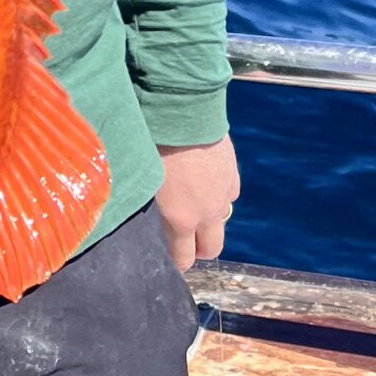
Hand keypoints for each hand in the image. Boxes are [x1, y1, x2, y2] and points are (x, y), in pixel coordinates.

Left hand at [154, 136, 239, 272]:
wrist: (183, 112)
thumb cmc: (152, 144)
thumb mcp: (143, 181)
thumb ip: (149, 206)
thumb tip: (143, 217)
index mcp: (180, 218)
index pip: (184, 259)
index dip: (177, 263)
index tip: (170, 260)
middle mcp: (206, 212)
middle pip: (212, 249)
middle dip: (199, 250)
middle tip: (185, 239)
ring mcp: (223, 194)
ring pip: (221, 221)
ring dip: (209, 220)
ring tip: (192, 204)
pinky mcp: (233, 175)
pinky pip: (229, 196)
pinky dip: (219, 195)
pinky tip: (205, 181)